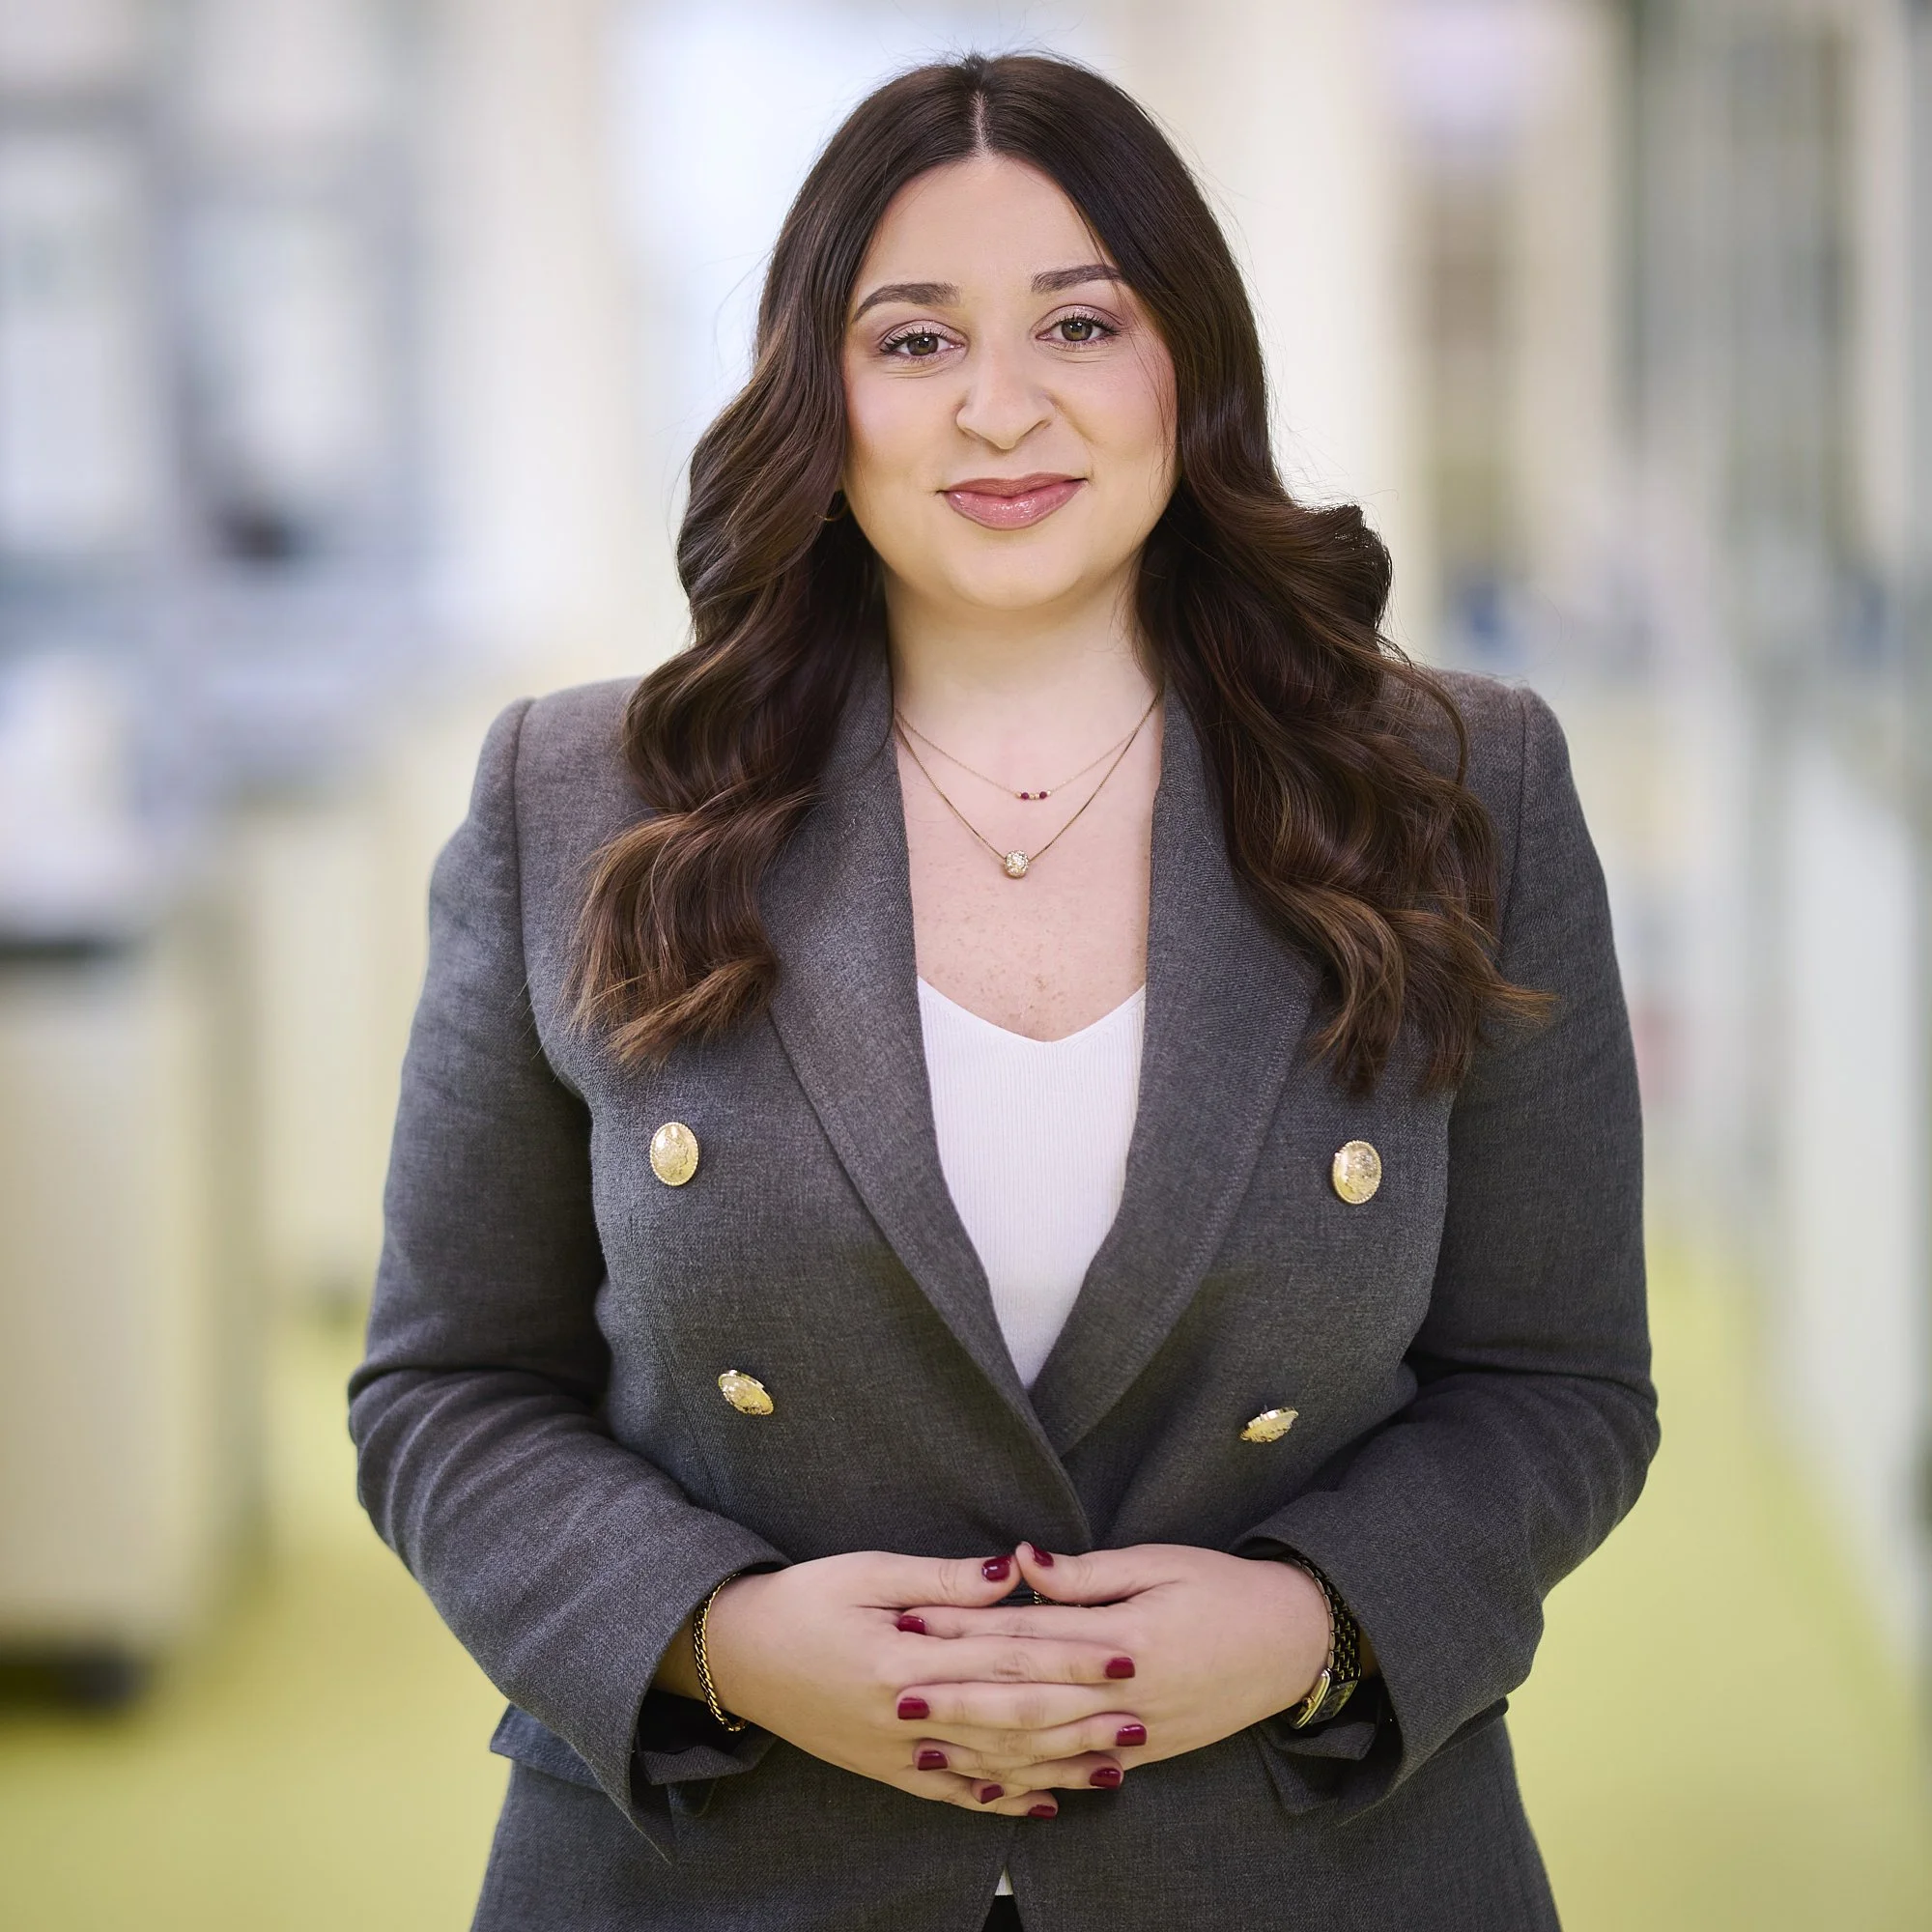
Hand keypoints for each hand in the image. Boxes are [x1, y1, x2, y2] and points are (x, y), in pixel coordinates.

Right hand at [684, 1553, 1147, 1818]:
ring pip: (994, 1766)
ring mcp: (900, 1754)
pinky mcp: (889, 1771)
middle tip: (1141, 1716)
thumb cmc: (803, 1600)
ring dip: (1058, 1766)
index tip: (1124, 1653)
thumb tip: (1012, 1572)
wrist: (737, 1657)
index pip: (1007, 1660)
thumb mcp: (867, 1572)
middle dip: (1081, 1720)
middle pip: (1012, 1721)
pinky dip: (1004, 1799)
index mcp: (905, 1661)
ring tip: (1116, 1763)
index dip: (1070, 1658)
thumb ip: (943, 1581)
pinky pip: (957, 1793)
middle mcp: (909, 1717)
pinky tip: (1045, 1802)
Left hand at [898, 1543, 1331, 1781]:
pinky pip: (1077, 1776)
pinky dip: (1032, 1782)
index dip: (965, 1633)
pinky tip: (992, 1786)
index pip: (1025, 1637)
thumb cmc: (1223, 1587)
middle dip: (955, 1700)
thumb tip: (1018, 1561)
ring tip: (924, 1747)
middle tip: (896, 1697)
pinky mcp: (1146, 1755)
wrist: (1293, 1642)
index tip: (911, 1626)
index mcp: (1123, 1639)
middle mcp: (1124, 1697)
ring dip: (980, 1749)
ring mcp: (1135, 1734)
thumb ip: (1084, 1573)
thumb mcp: (1157, 1562)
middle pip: (1023, 1700)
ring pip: (1044, 1750)